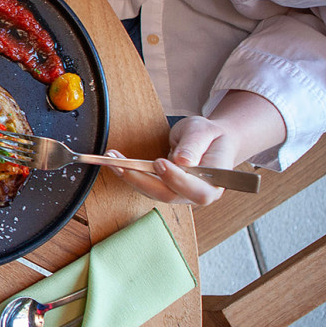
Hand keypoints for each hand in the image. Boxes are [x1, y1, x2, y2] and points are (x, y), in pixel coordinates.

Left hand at [105, 91, 286, 205]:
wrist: (209, 141)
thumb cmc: (210, 136)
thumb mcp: (204, 132)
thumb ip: (194, 146)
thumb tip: (183, 161)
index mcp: (213, 184)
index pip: (196, 190)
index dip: (176, 180)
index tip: (159, 163)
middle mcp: (195, 194)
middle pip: (167, 194)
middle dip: (141, 179)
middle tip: (122, 163)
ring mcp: (178, 194)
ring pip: (151, 191)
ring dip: (129, 176)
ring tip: (112, 159)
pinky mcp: (163, 188)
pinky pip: (145, 184)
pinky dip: (128, 173)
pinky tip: (115, 161)